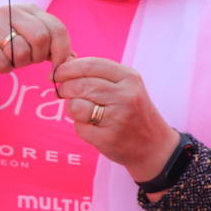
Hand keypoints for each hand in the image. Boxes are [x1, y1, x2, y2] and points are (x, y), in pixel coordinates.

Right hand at [0, 4, 72, 111]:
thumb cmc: (9, 49)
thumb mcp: (34, 45)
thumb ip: (54, 48)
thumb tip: (75, 59)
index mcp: (30, 9)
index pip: (57, 27)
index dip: (62, 50)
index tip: (58, 66)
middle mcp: (11, 10)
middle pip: (40, 37)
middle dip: (38, 56)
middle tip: (30, 61)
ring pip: (21, 50)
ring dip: (19, 63)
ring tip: (11, 59)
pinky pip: (3, 62)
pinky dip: (4, 68)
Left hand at [55, 56, 177, 182]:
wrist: (154, 146)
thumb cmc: (133, 111)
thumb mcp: (125, 86)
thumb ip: (98, 74)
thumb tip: (63, 64)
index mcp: (129, 77)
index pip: (90, 65)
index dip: (68, 68)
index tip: (56, 73)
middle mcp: (126, 96)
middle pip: (80, 85)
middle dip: (65, 88)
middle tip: (62, 92)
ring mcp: (118, 118)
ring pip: (76, 106)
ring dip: (72, 108)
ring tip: (82, 111)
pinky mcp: (109, 139)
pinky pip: (79, 127)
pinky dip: (80, 126)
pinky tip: (92, 127)